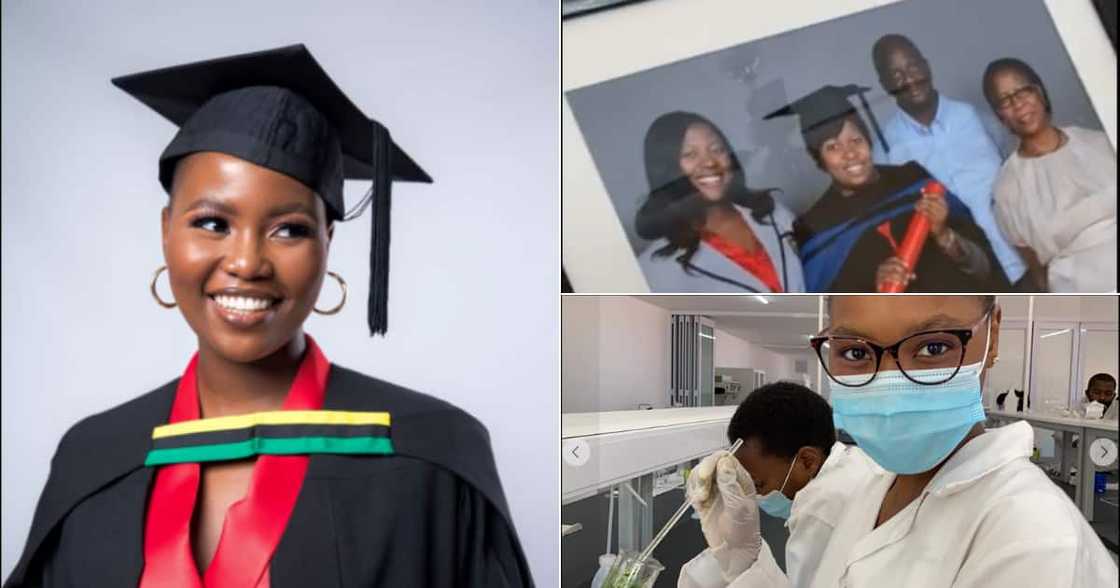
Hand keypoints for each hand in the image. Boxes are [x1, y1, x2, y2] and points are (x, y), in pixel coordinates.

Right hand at [687, 451, 761, 572]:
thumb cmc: (743, 530)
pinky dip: (692, 492)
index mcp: (740, 479)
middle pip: (709, 464)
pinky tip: (697, 502)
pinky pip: (693, 487)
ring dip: (696, 484)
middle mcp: (727, 481)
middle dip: (702, 474)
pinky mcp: (704, 499)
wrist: (734, 551)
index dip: (713, 462)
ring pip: (699, 474)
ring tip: (701, 500)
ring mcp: (715, 490)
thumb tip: (724, 461)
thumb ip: (730, 484)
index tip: (706, 475)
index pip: (725, 458)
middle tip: (702, 492)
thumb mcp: (739, 507)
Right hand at [876, 256, 915, 289]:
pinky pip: (886, 279)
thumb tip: (913, 276)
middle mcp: (881, 268)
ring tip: (905, 282)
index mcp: (885, 264)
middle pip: (893, 266)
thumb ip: (905, 276)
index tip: (907, 266)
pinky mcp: (878, 281)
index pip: (892, 260)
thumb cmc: (889, 282)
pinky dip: (893, 280)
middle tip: (908, 276)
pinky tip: (898, 282)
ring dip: (900, 277)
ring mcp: (879, 274)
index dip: (900, 261)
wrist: (882, 290)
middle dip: (902, 270)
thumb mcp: (898, 277)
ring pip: (891, 273)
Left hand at [915, 188, 948, 236]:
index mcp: (945, 205)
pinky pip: (928, 214)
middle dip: (922, 201)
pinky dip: (923, 212)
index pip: (938, 196)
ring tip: (916, 206)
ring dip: (921, 206)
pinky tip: (920, 212)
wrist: (942, 231)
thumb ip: (930, 200)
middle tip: (916, 202)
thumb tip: (922, 189)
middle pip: (931, 202)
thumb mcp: (936, 208)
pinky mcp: (937, 221)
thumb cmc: (937, 218)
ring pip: (929, 207)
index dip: (930, 194)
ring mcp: (941, 215)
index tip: (922, 193)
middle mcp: (944, 209)